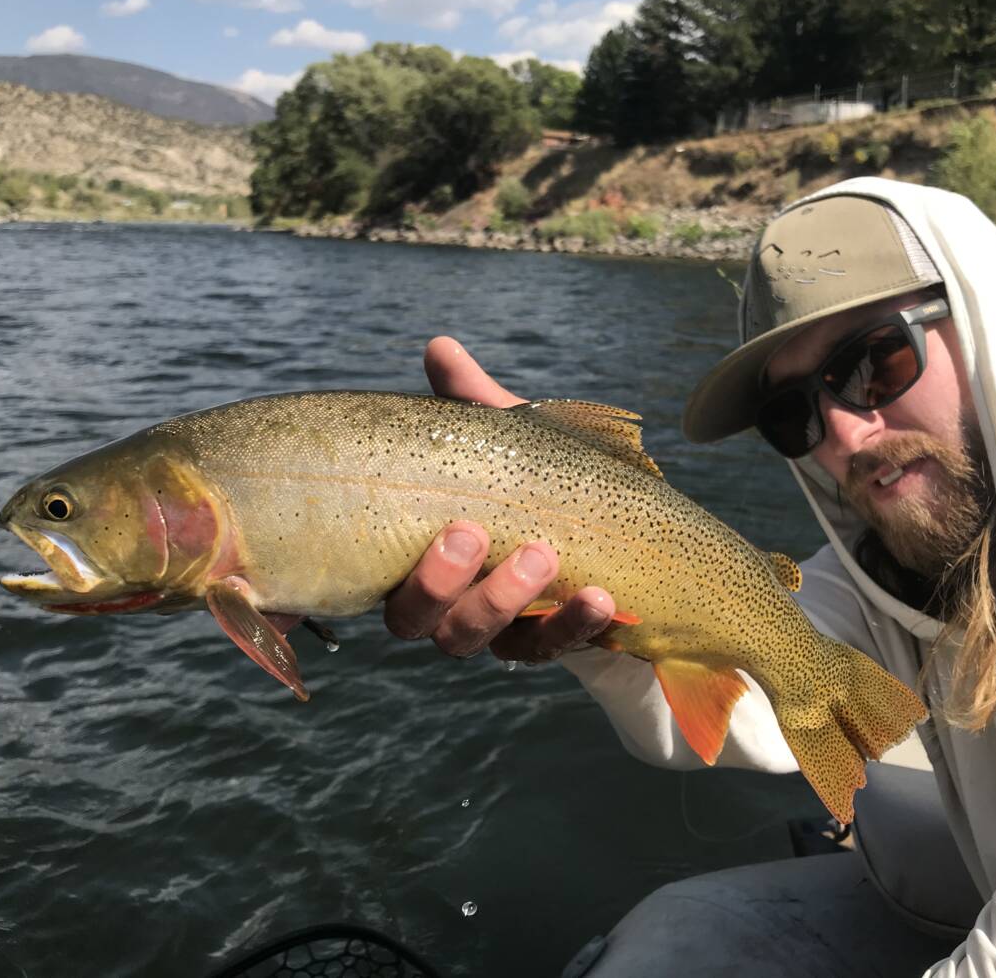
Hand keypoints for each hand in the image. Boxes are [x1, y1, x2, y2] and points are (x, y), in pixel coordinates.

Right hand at [382, 337, 615, 661]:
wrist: (604, 531)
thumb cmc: (532, 482)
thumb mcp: (506, 442)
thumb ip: (470, 402)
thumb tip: (440, 346)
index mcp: (421, 563)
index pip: (390, 587)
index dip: (416, 572)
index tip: (455, 524)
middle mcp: (449, 609)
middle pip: (425, 623)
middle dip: (446, 583)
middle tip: (475, 533)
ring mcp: (500, 632)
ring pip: (483, 640)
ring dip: (509, 600)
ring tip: (545, 556)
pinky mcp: (549, 644)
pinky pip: (553, 648)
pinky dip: (575, 625)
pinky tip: (603, 599)